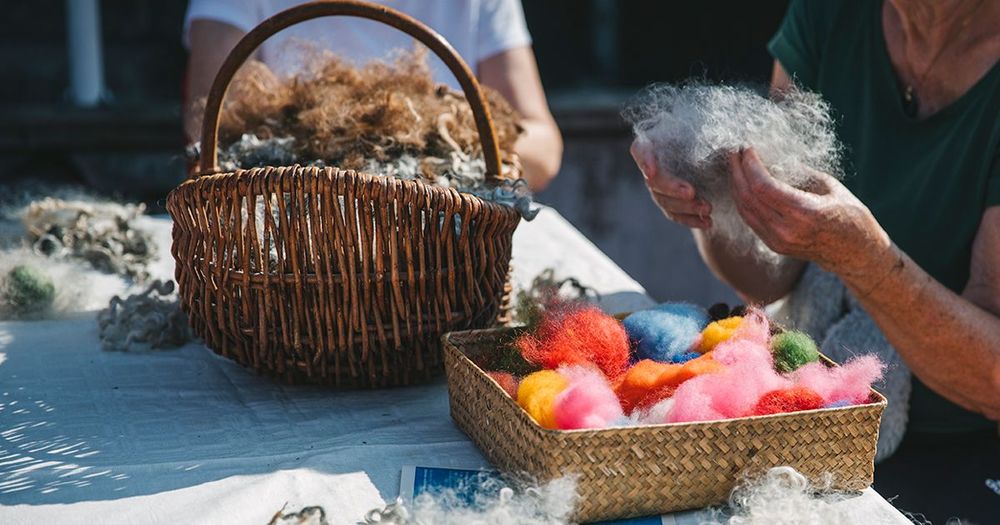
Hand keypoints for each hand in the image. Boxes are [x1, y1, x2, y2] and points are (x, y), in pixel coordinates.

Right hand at [630, 138, 712, 228]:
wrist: (720, 154)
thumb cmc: (713, 136)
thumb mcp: (711, 132)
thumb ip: (708, 135)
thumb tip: (717, 142)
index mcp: (656, 143)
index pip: (641, 150)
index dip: (645, 161)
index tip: (652, 172)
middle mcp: (653, 166)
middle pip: (654, 181)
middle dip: (672, 188)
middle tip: (690, 193)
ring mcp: (660, 187)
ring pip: (665, 201)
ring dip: (686, 207)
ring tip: (707, 208)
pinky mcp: (671, 203)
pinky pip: (676, 215)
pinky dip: (691, 219)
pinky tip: (707, 222)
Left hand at [728, 147, 896, 286]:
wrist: (855, 252)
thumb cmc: (849, 213)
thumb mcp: (829, 186)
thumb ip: (799, 173)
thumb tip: (773, 156)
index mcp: (804, 212)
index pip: (763, 186)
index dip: (750, 165)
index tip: (747, 147)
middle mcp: (787, 229)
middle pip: (748, 197)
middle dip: (738, 171)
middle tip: (735, 151)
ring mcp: (778, 240)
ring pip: (744, 209)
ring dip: (736, 184)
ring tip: (735, 164)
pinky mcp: (773, 245)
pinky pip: (750, 219)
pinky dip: (743, 199)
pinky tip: (742, 183)